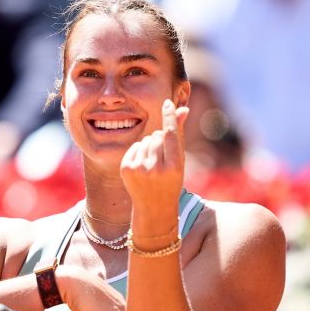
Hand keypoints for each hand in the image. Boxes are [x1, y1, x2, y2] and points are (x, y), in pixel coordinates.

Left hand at [120, 99, 189, 235]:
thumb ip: (179, 135)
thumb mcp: (179, 161)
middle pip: (157, 136)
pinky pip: (134, 147)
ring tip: (153, 164)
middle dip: (161, 140)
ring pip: (145, 140)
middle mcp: (156, 168)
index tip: (167, 103)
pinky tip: (143, 165)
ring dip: (150, 146)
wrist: (154, 207)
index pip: (170, 135)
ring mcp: (139, 169)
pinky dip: (139, 152)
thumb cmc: (171, 181)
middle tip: (164, 158)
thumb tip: (183, 109)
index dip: (169, 117)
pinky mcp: (126, 169)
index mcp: (174, 167)